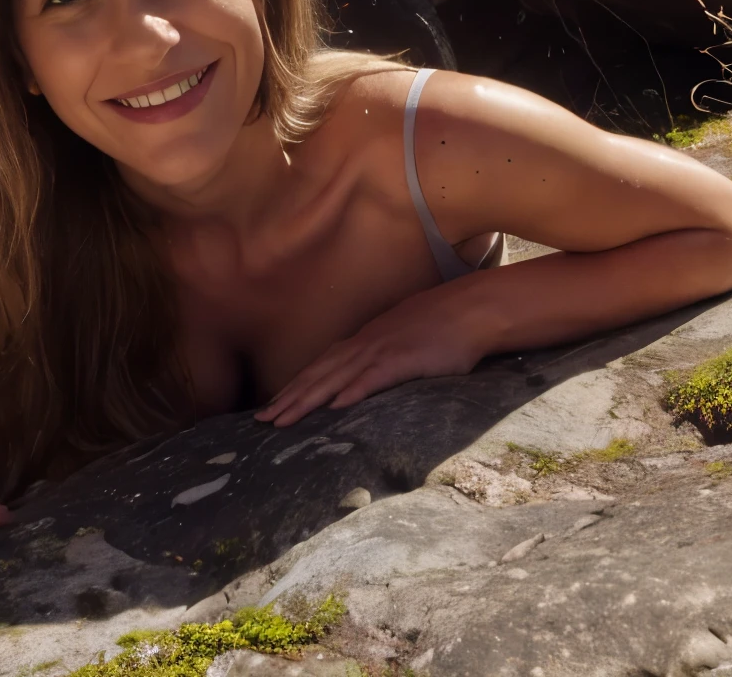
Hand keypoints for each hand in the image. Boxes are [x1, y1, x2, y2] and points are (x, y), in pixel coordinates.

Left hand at [254, 292, 482, 426]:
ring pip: (335, 378)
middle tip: (261, 420)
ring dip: (306, 400)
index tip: (273, 405)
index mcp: (364, 341)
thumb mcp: (404, 342)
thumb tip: (371, 379)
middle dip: (288, 398)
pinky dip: (352, 392)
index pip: (321, 366)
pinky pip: (373, 378)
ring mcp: (382, 351)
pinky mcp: (403, 360)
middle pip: (318, 373)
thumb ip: (384, 360)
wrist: (470, 310)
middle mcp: (365, 344)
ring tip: (283, 420)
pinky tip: (334, 408)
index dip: (295, 386)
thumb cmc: (441, 327)